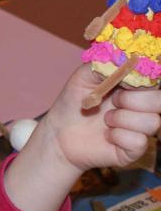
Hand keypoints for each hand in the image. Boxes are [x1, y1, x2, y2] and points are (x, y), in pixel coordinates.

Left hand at [44, 64, 160, 171]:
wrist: (59, 131)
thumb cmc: (73, 101)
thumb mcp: (85, 75)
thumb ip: (106, 64)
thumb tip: (127, 60)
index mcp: (133, 87)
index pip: (153, 80)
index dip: (144, 78)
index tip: (125, 81)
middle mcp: (141, 107)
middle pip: (159, 101)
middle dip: (134, 99)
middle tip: (113, 100)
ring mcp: (139, 129)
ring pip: (152, 122)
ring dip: (123, 118)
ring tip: (105, 119)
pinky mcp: (133, 149)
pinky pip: (138, 141)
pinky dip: (118, 136)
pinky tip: (106, 135)